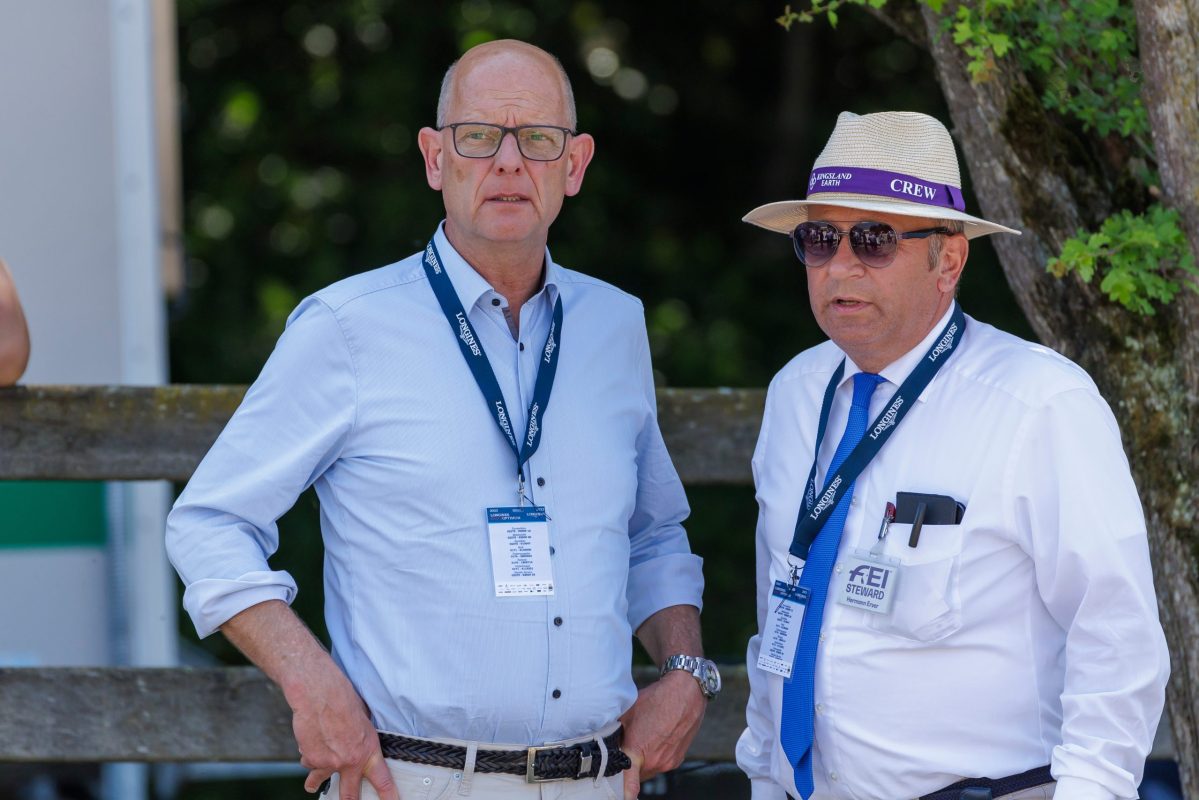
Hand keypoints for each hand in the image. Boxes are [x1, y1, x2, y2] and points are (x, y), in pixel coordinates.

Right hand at [291, 663, 398, 799]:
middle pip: (350, 795)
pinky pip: (308, 763)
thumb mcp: (363, 720)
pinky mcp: (311, 759)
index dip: (389, 795)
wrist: (320, 694)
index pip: (383, 780)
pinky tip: (309, 743)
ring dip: (315, 781)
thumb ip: (362, 739)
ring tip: (313, 785)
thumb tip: (357, 744)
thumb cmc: (343, 700)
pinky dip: (308, 755)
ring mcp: (329, 763)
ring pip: (319, 780)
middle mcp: (350, 761)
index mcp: (368, 750)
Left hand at [618, 670, 706, 799]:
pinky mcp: (678, 759)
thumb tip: (603, 740)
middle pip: (635, 775)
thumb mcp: (627, 712)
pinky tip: (656, 737)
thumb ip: (615, 732)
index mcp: (639, 751)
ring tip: (645, 737)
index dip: (624, 793)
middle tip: (627, 745)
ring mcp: (668, 762)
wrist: (686, 692)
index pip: (629, 784)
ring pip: (648, 770)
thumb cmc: (656, 699)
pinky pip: (661, 764)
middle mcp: (655, 761)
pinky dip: (656, 756)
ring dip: (643, 760)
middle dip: (629, 764)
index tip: (621, 797)